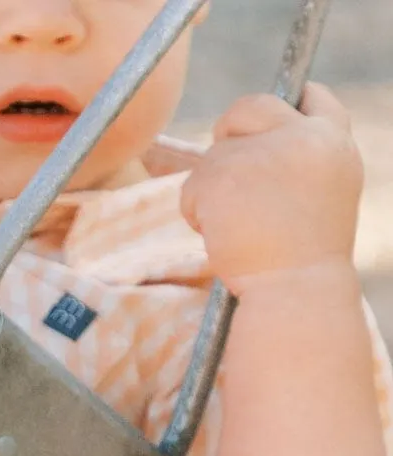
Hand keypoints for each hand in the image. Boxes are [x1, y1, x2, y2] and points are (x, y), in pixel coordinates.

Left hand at [180, 83, 364, 291]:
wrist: (295, 288)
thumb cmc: (306, 256)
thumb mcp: (325, 193)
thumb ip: (303, 160)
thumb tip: (263, 145)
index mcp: (334, 140)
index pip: (311, 97)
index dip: (284, 106)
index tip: (265, 127)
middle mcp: (302, 135)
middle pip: (251, 106)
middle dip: (229, 131)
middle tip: (225, 172)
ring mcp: (261, 151)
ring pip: (214, 155)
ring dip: (212, 190)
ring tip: (234, 226)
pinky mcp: (223, 174)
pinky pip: (191, 185)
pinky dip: (195, 211)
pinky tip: (219, 235)